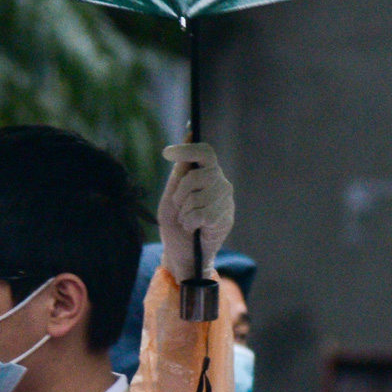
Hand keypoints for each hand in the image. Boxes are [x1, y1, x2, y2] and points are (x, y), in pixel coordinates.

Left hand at [157, 142, 234, 282]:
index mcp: (207, 174)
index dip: (187, 149)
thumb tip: (188, 136)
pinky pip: (200, 213)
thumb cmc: (176, 225)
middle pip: (195, 176)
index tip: (166, 153)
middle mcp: (220, 183)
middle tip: (179, 207)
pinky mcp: (225, 218)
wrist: (182, 254)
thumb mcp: (172, 197)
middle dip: (179, 193)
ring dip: (184, 212)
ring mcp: (225, 200)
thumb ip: (179, 173)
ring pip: (196, 197)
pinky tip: (194, 228)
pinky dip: (189, 223)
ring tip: (187, 221)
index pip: (205, 153)